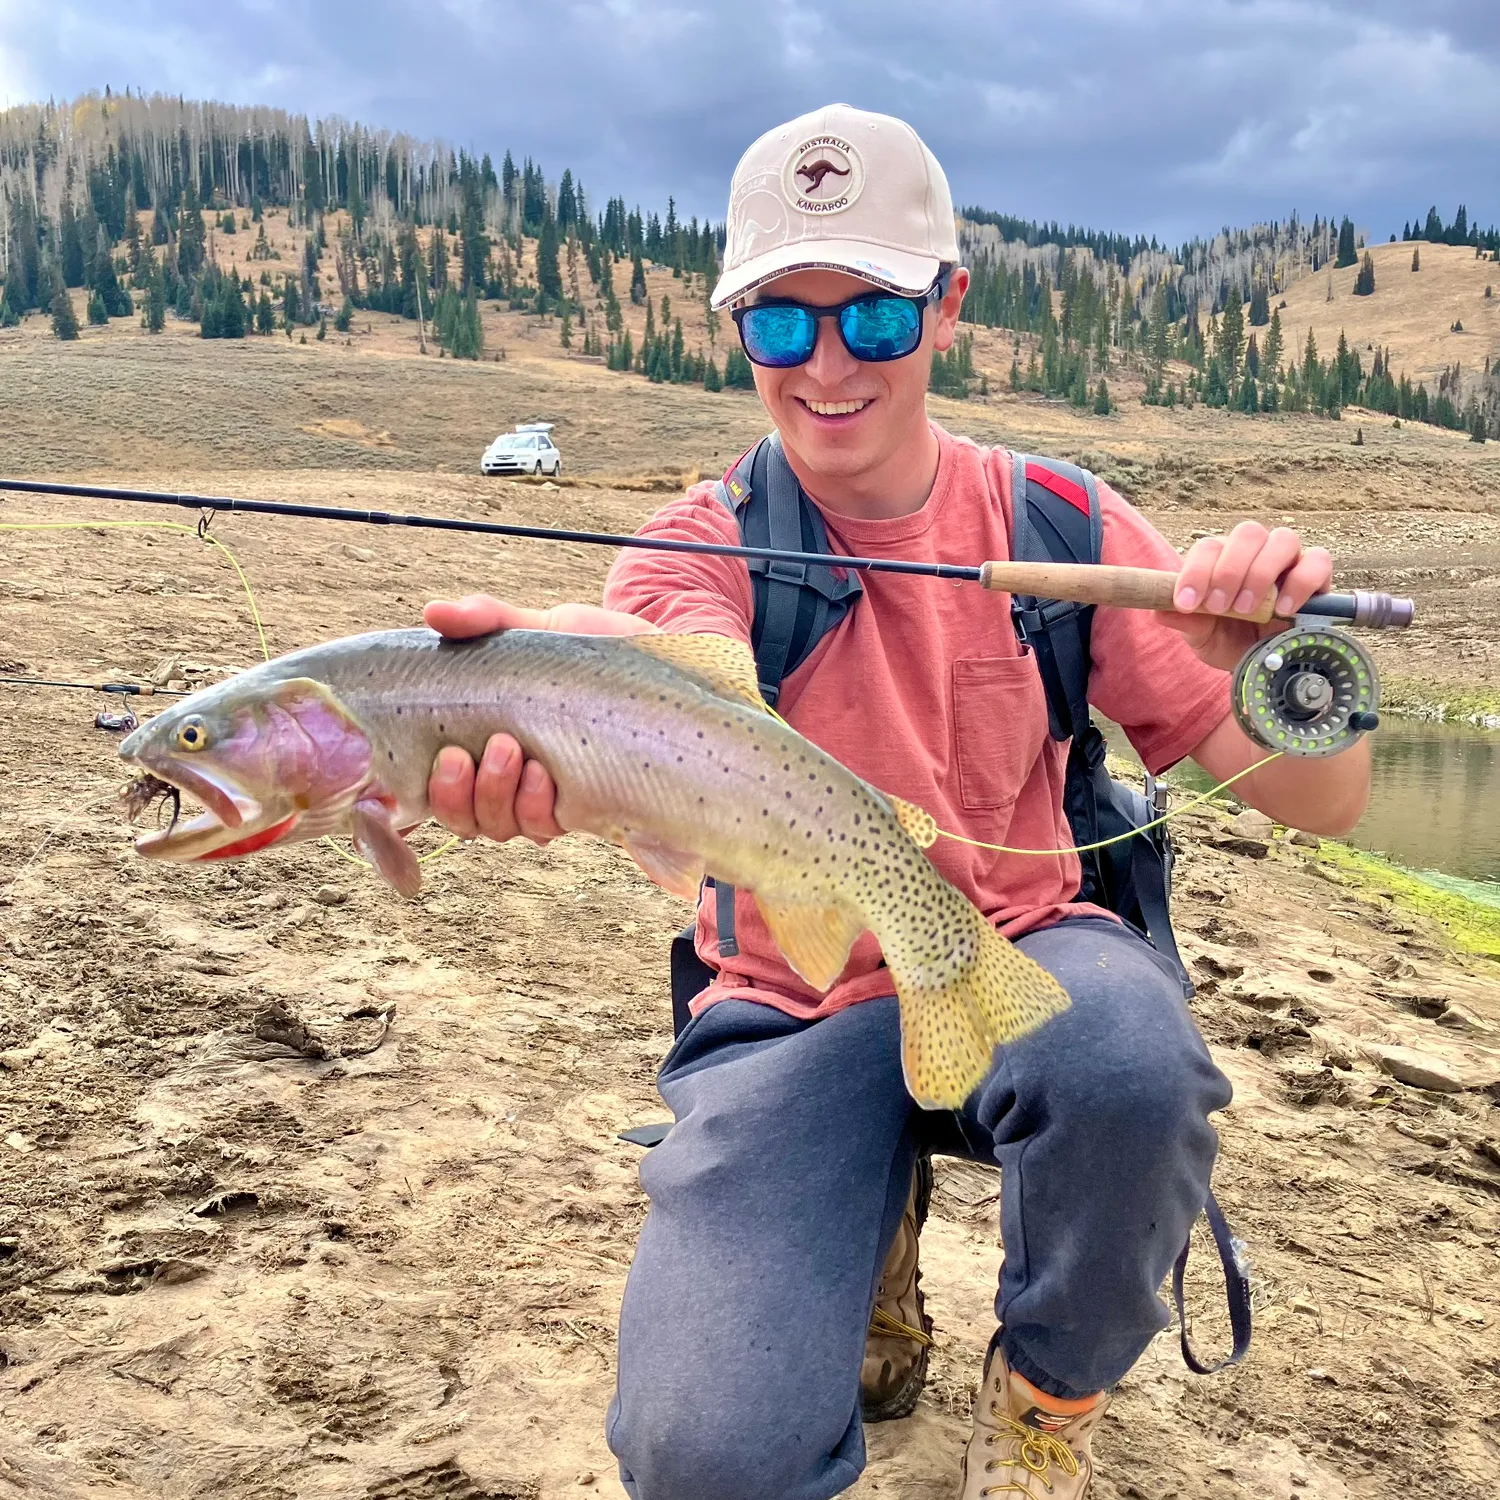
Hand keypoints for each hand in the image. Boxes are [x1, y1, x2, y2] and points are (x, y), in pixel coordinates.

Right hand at [423, 594, 655, 843]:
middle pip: (463, 817)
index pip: (440, 784)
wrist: (667, 662)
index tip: (442, 753)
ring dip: (495, 796)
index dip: (428, 787)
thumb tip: (433, 613)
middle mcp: (512, 778)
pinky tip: (546, 777)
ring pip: (499, 825)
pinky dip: (537, 807)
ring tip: (509, 750)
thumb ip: (487, 619)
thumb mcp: (542, 628)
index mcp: (487, 739)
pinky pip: (544, 828)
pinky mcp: (585, 807)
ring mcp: (547, 796)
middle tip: (468, 754)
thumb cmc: (598, 650)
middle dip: (456, 794)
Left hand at [1161, 523, 1331, 672]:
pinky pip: (1318, 561)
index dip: (1195, 572)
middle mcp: (1255, 552)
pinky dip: (1301, 582)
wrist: (1265, 664)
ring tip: (1248, 609)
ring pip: (1282, 539)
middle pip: (1248, 533)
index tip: (1186, 604)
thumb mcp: (1203, 638)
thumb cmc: (1230, 641)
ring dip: (1261, 573)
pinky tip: (1284, 609)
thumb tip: (1160, 612)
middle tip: (1219, 607)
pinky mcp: (1318, 574)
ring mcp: (1289, 559)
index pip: (1208, 548)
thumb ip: (1185, 624)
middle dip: (1229, 570)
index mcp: (1221, 560)